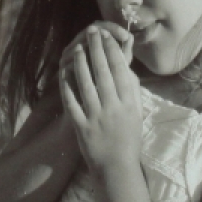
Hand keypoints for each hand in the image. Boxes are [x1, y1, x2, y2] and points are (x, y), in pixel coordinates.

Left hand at [60, 25, 143, 175]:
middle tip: (93, 33)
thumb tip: (125, 67)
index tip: (108, 37)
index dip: (113, 51)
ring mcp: (96, 117)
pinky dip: (67, 85)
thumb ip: (131, 91)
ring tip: (78, 47)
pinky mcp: (82, 127)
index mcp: (129, 103)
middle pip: (104, 72)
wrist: (116, 167)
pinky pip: (72, 102)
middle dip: (97, 49)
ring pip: (87, 83)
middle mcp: (113, 108)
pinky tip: (64, 72)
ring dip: (81, 63)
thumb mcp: (136, 113)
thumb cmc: (128, 139)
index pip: (120, 71)